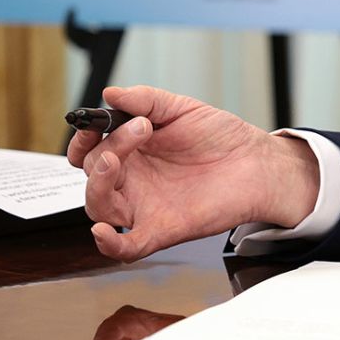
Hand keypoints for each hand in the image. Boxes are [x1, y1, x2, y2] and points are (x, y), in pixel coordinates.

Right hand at [67, 85, 319, 261]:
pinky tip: (100, 232)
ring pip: (99, 207)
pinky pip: (127, 246)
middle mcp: (133, 181)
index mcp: (132, 152)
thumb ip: (146, 100)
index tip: (91, 124)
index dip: (81, 139)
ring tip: (116, 159)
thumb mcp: (182, 109)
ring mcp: (144, 206)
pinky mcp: (162, 229)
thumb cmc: (222, 138)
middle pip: (94, 173)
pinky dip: (109, 244)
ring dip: (98, 184)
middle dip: (106, 148)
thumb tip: (111, 92)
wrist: (258, 162)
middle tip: (139, 129)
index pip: (89, 151)